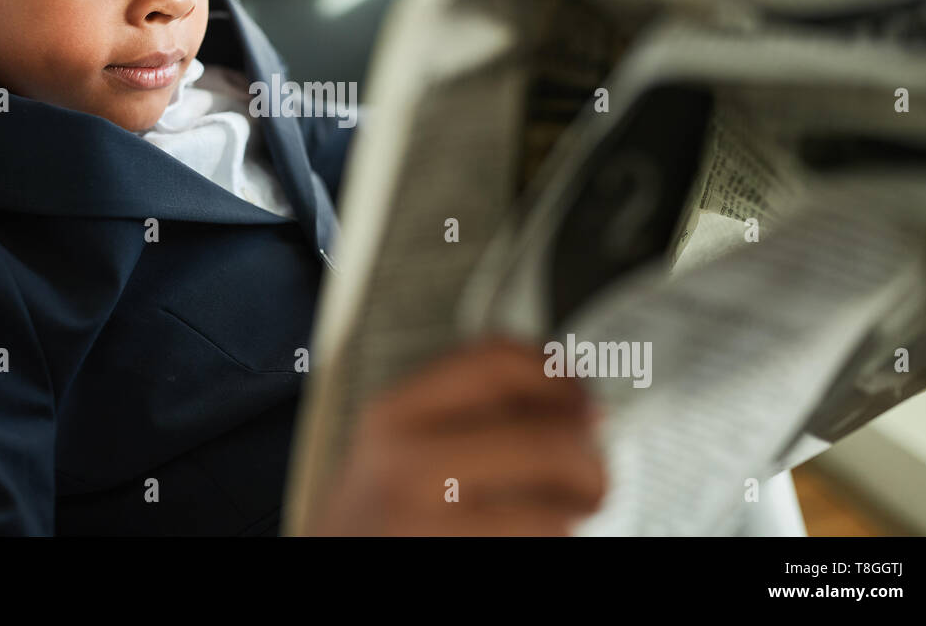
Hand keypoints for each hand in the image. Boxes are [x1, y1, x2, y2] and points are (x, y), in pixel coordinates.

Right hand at [301, 335, 607, 534]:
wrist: (331, 564)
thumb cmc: (377, 508)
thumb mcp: (399, 440)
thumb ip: (467, 408)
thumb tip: (577, 404)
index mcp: (395, 414)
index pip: (495, 361)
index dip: (556, 373)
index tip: (580, 395)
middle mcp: (406, 466)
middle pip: (544, 441)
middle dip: (589, 459)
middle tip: (595, 473)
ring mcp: (426, 528)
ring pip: (553, 514)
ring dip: (577, 515)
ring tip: (571, 514)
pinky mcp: (453, 564)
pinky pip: (536, 550)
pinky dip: (554, 542)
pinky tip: (537, 536)